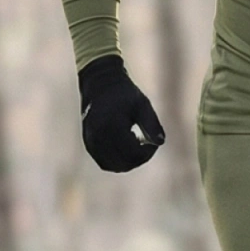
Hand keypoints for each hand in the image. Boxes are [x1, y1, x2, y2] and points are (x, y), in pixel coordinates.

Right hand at [78, 55, 165, 171]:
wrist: (100, 84)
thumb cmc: (124, 93)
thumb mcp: (142, 104)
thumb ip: (151, 124)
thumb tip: (161, 142)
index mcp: (111, 126)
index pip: (133, 152)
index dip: (148, 152)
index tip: (154, 142)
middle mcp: (98, 136)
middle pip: (124, 162)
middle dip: (140, 158)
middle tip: (148, 145)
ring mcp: (91, 142)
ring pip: (114, 165)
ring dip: (129, 162)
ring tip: (137, 145)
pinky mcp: (89, 144)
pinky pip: (105, 163)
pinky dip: (118, 162)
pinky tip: (127, 149)